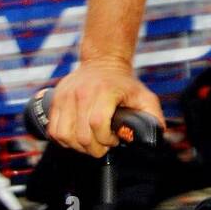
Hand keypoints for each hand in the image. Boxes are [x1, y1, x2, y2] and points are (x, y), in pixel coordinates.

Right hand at [45, 56, 164, 156]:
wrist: (103, 61)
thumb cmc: (124, 83)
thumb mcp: (144, 96)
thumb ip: (152, 116)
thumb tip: (157, 134)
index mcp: (104, 92)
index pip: (97, 124)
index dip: (105, 139)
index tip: (113, 140)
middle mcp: (82, 93)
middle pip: (81, 135)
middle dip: (94, 148)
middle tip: (103, 144)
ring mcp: (66, 96)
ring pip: (64, 135)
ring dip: (77, 146)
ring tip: (90, 141)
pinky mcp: (56, 100)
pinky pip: (53, 130)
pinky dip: (64, 139)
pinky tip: (77, 136)